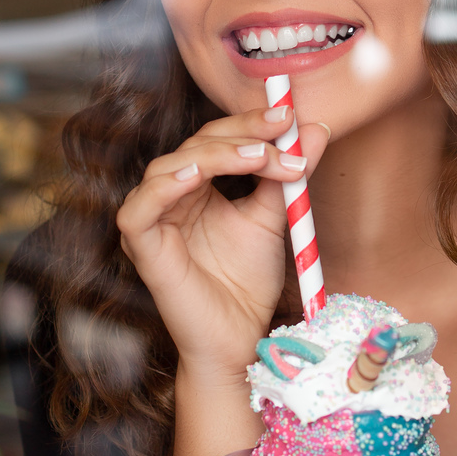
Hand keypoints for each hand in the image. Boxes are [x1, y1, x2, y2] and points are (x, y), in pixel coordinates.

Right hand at [115, 104, 328, 387]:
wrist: (240, 339)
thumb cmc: (248, 284)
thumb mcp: (274, 218)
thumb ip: (288, 174)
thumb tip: (317, 129)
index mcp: (197, 186)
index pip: (219, 138)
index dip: (252, 123)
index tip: (291, 116)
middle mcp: (171, 196)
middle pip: (197, 144)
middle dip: (243, 133)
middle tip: (283, 131)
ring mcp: (153, 219)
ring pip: (170, 166)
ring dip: (216, 155)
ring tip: (259, 156)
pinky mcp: (141, 246)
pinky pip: (140, 208)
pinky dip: (165, 187)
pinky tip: (197, 176)